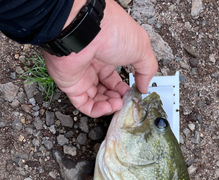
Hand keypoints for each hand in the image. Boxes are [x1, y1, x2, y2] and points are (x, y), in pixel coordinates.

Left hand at [43, 0, 157, 117]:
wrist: (85, 29)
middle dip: (116, 99)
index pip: (114, 78)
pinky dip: (96, 110)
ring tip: (117, 105)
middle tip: (124, 101)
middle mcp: (92, 64)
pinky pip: (83, 104)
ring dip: (108, 106)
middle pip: (104, 90)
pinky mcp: (71, 85)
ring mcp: (81, 75)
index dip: (123, 89)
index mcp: (107, 54)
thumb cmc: (111, 31)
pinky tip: (108, 108)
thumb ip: (147, 70)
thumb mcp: (141, 49)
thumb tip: (144, 87)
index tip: (132, 94)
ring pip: (94, 99)